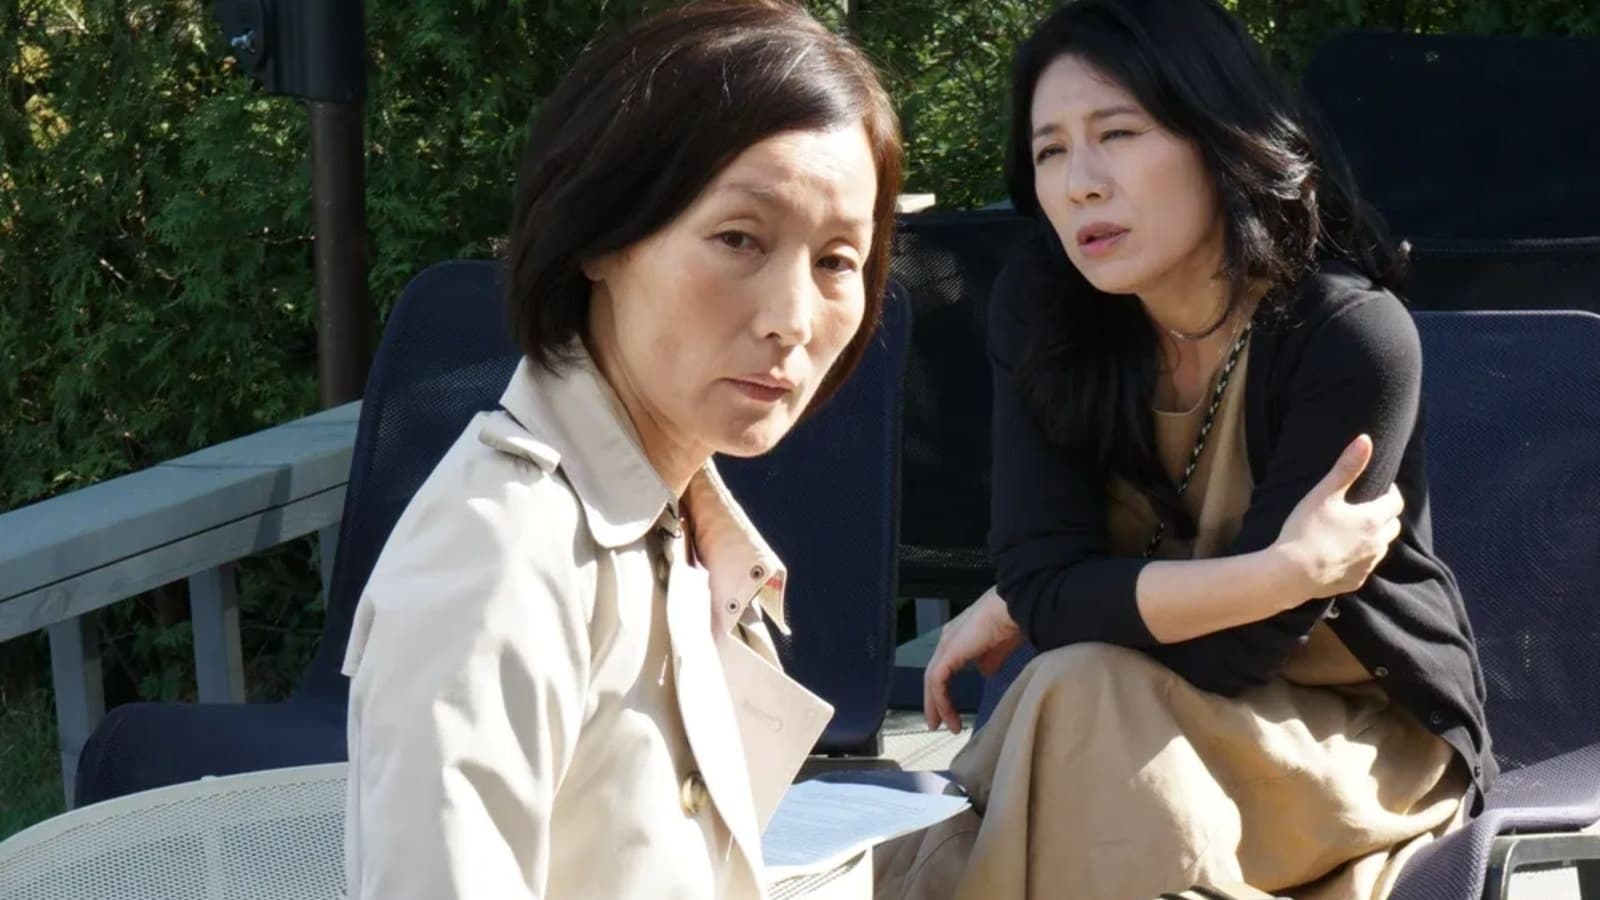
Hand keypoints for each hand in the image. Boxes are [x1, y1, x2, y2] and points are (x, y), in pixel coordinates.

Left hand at [923, 586, 1023, 733]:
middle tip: (938, 724)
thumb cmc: (1012, 621)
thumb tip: (985, 673)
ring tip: (944, 725)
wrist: (1014, 607)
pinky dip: (940, 699)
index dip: (943, 692)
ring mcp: (946, 644)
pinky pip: (937, 681)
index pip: (943, 669)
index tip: (949, 713)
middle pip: (934, 676)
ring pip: (932, 680)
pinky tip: (948, 714)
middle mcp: (947, 639)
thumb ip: (990, 661)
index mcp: (958, 637)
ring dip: (937, 705)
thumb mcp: (999, 648)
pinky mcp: (948, 652)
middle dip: (935, 703)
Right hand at [1275, 434, 1404, 601]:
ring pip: (1381, 548)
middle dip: (1386, 515)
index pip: (1396, 502)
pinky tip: (1343, 554)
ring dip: (1376, 537)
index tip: (1381, 487)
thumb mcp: (1325, 493)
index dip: (1391, 492)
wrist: (1291, 574)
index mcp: (1373, 519)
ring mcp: (1367, 565)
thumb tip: (1365, 439)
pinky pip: (1365, 567)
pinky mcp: (1355, 581)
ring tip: (1356, 530)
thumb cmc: (1306, 529)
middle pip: (1393, 526)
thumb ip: (1347, 467)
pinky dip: (1360, 558)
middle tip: (1369, 507)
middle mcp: (1377, 544)